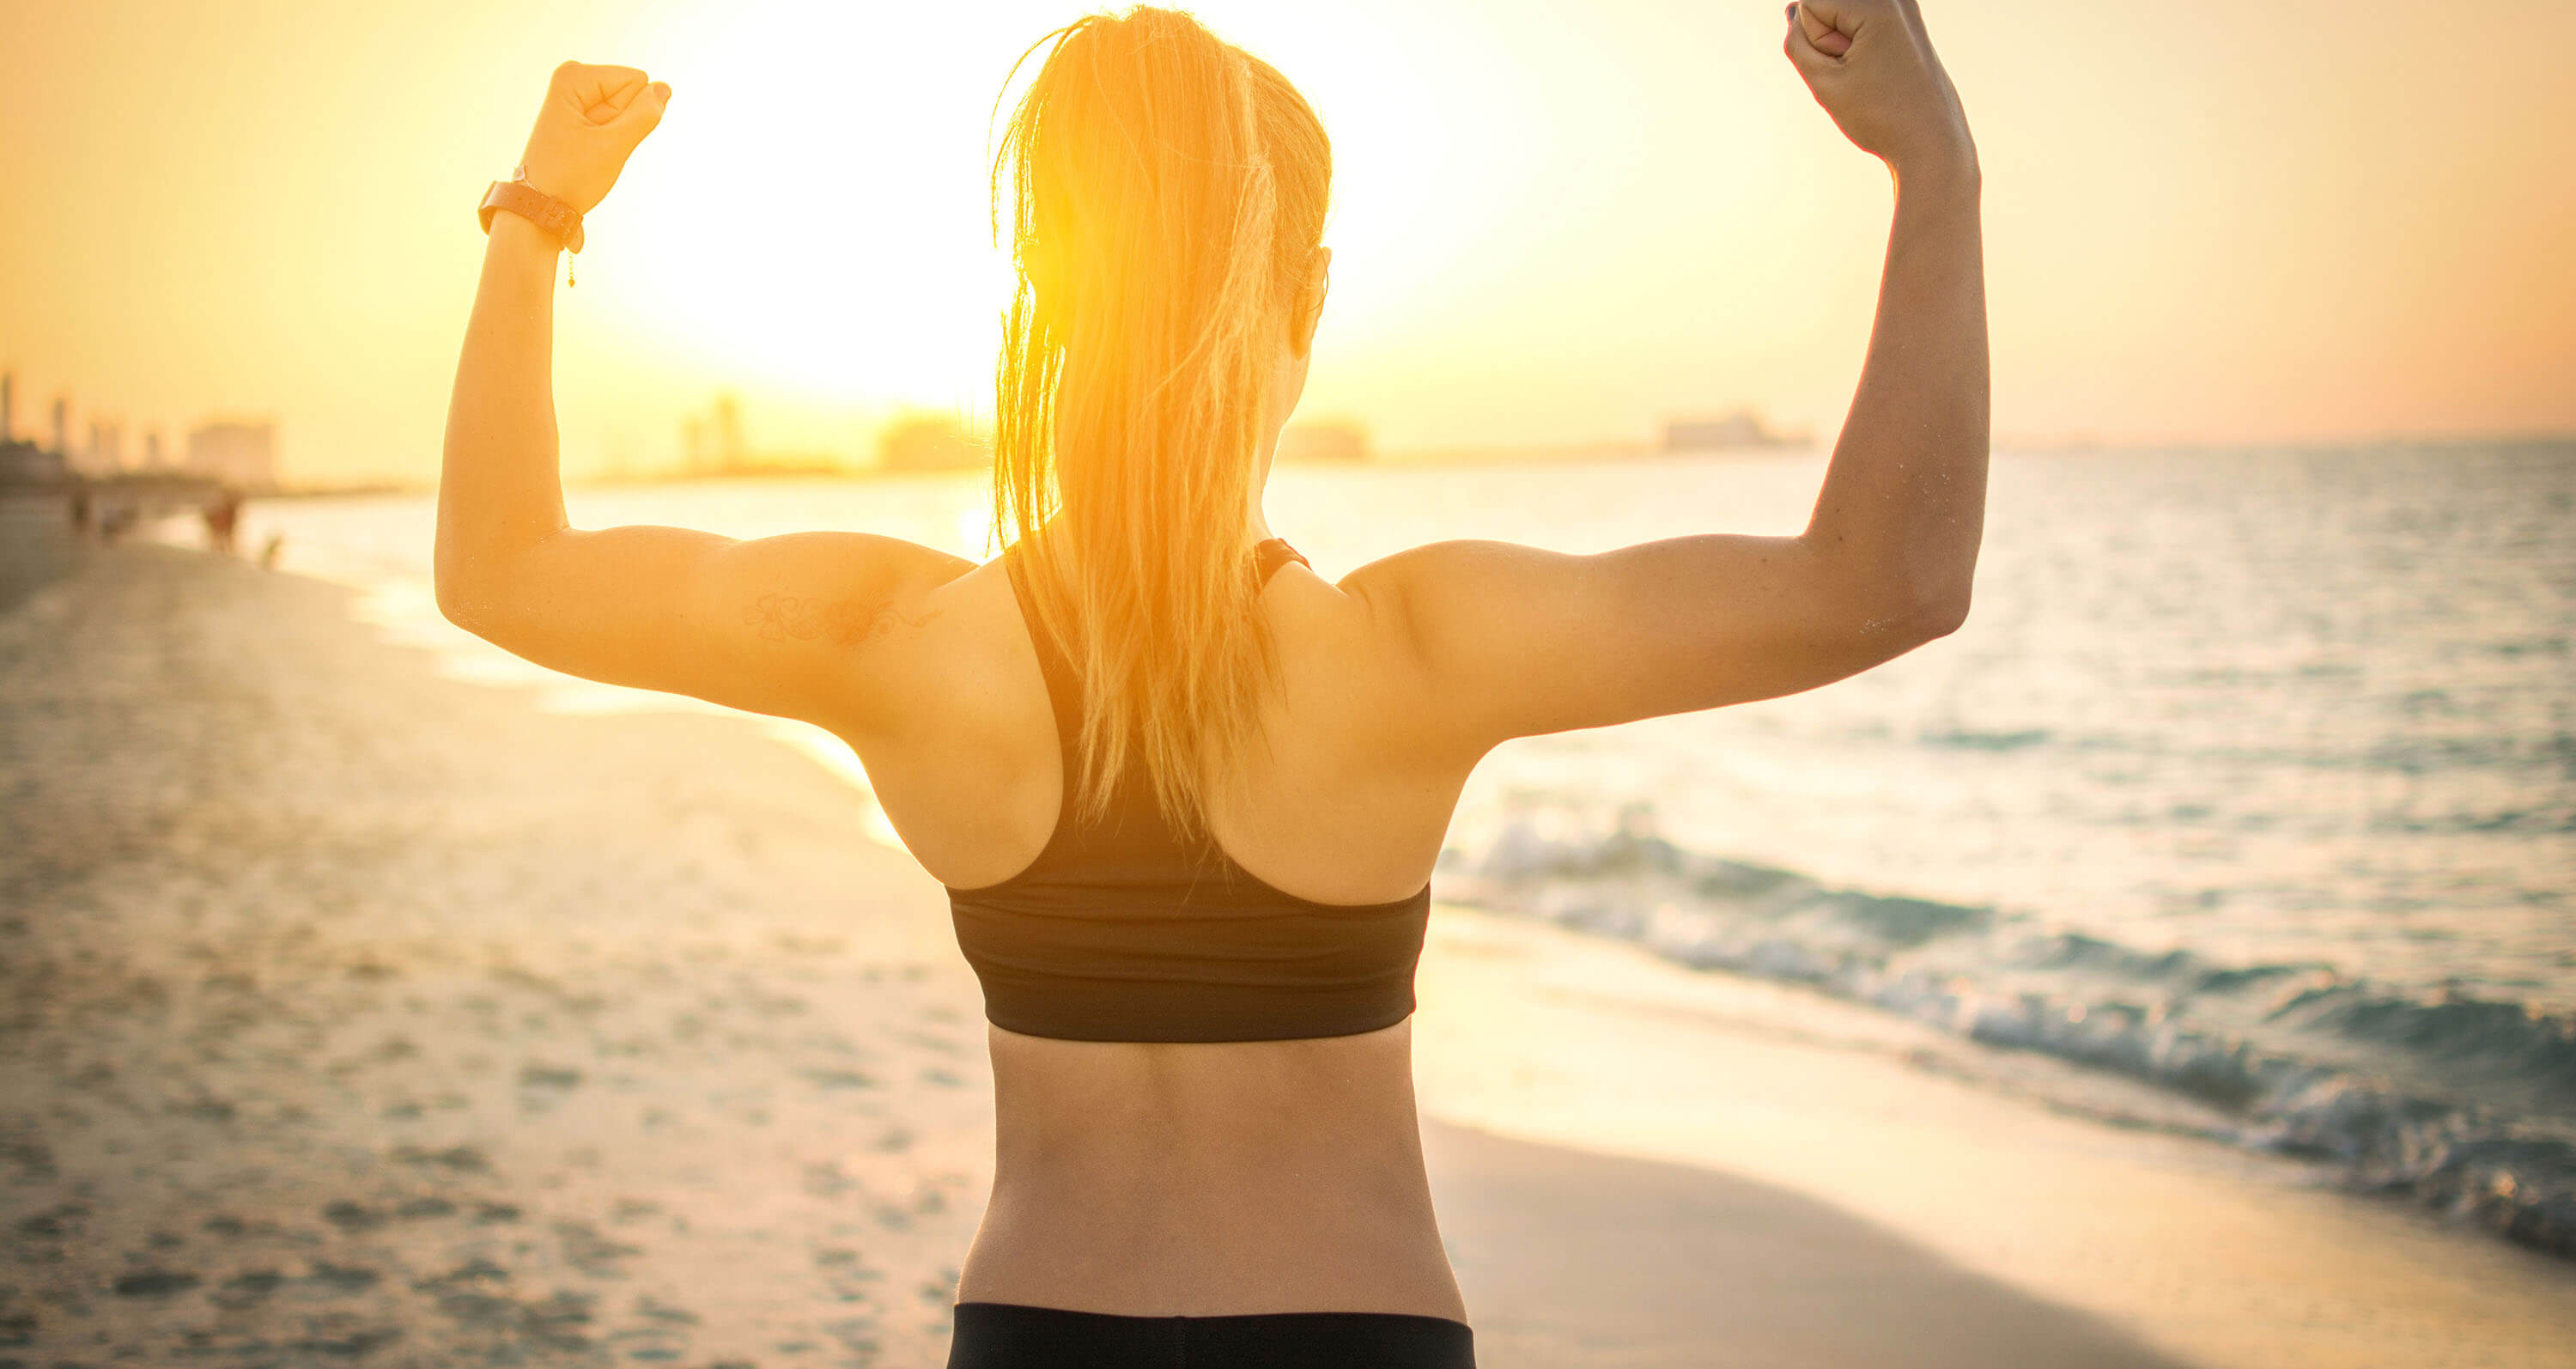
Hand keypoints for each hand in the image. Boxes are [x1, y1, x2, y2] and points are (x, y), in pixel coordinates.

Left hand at [518, 61, 670, 213]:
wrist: (543, 206)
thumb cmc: (571, 177)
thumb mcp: (614, 147)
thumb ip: (644, 115)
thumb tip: (664, 88)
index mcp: (574, 77)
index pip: (636, 81)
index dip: (628, 114)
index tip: (601, 137)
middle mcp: (572, 79)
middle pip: (629, 93)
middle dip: (621, 124)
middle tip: (596, 147)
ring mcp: (575, 97)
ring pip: (624, 109)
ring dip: (616, 135)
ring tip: (591, 152)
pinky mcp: (579, 113)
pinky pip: (614, 120)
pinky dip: (610, 140)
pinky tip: (590, 152)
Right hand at [1783, 0, 1974, 179]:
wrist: (1933, 143)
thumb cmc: (1881, 116)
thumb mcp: (1824, 82)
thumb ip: (1797, 43)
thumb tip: (1795, 12)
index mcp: (1877, 6)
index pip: (1809, 5)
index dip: (1817, 42)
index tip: (1846, 67)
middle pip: (1829, 8)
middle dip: (1830, 41)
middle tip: (1860, 73)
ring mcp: (1906, 10)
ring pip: (1844, 19)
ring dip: (1845, 47)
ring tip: (1871, 75)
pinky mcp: (1908, 25)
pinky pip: (1863, 27)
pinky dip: (1861, 49)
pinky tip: (1880, 73)